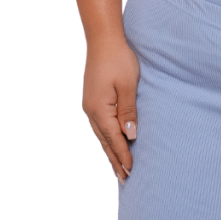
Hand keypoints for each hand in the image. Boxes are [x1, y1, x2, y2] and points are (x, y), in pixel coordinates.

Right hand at [83, 35, 139, 182]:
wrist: (103, 41)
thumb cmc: (119, 60)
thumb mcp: (128, 85)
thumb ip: (128, 111)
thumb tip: (130, 136)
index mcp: (99, 110)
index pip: (113, 139)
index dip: (123, 155)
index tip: (131, 171)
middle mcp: (91, 111)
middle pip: (104, 141)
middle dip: (115, 160)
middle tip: (124, 178)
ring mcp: (89, 106)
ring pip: (100, 135)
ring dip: (110, 151)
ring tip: (118, 167)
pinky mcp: (92, 100)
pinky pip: (99, 125)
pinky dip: (106, 138)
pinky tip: (111, 142)